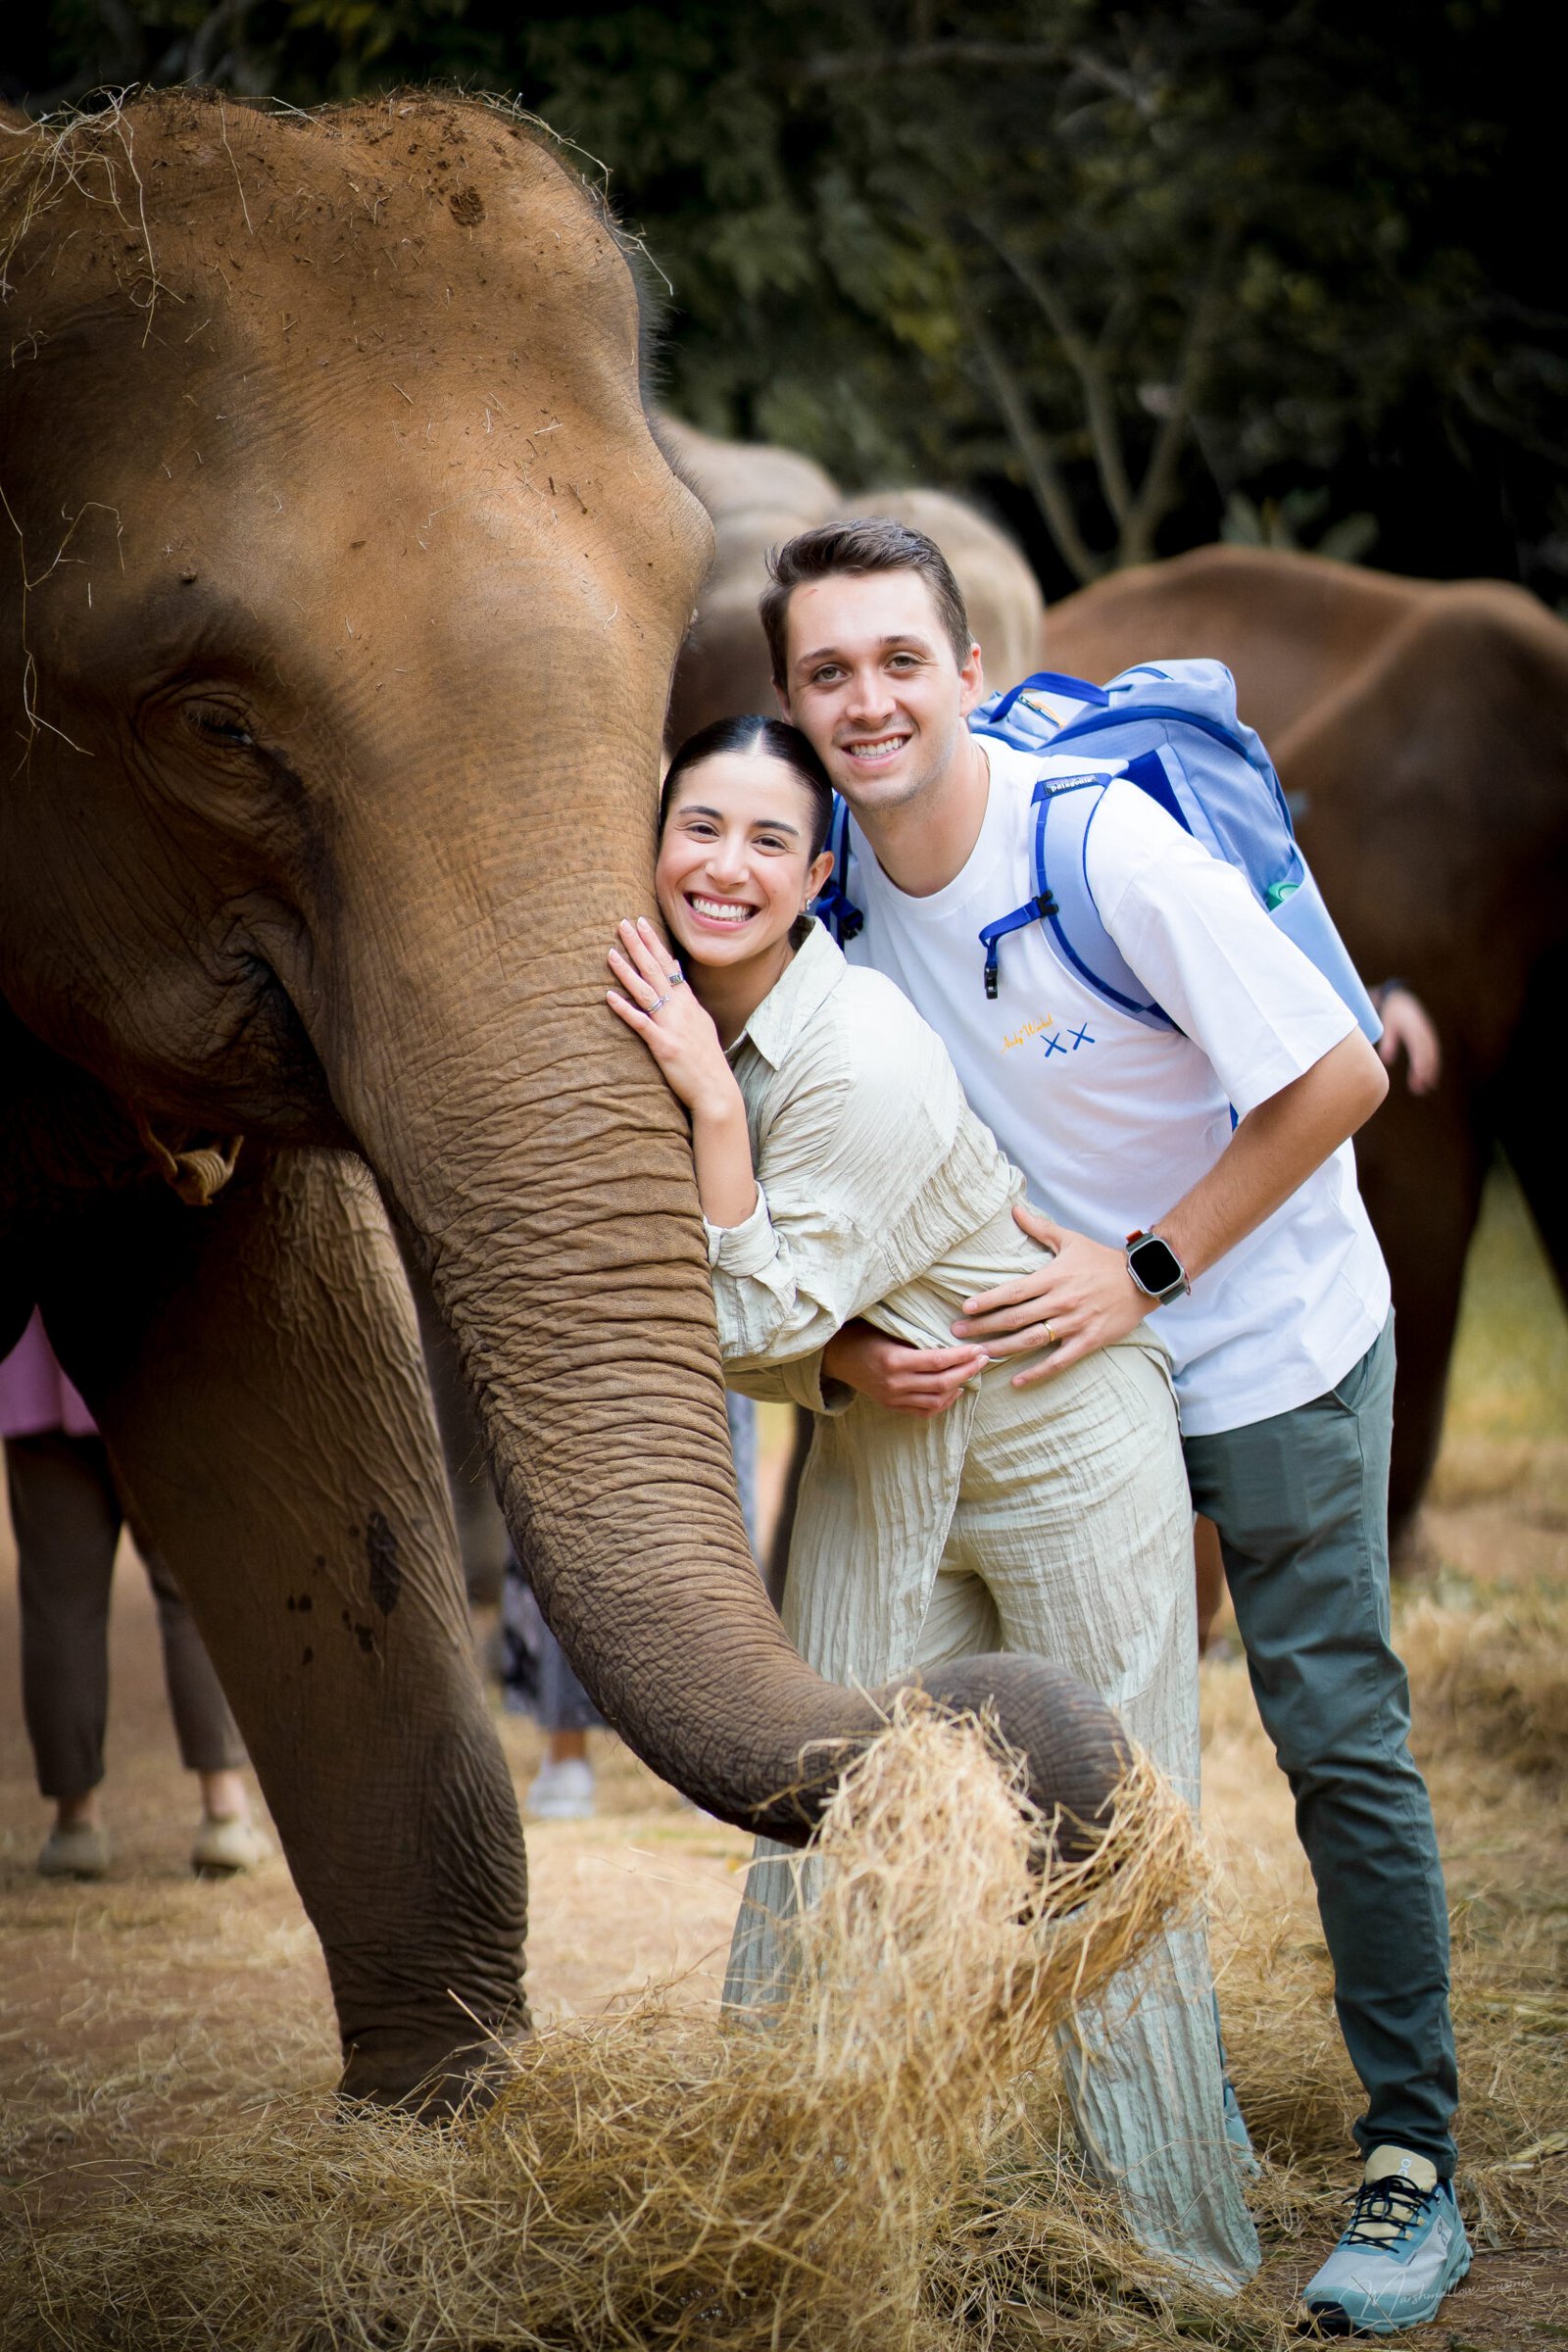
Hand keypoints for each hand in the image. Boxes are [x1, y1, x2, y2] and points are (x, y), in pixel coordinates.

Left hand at [607, 917, 733, 1113]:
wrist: (716, 1090)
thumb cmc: (707, 1061)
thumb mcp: (702, 1024)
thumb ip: (688, 1003)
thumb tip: (679, 981)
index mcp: (689, 1003)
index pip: (669, 965)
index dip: (654, 943)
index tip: (641, 922)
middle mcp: (681, 1009)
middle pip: (656, 970)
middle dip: (638, 945)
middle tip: (623, 923)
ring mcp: (672, 1026)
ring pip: (646, 991)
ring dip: (627, 970)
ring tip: (610, 951)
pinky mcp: (664, 1045)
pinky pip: (641, 1023)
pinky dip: (625, 1009)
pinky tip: (609, 996)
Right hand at [823, 1318, 987, 1416]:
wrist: (837, 1356)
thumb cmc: (863, 1334)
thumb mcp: (888, 1329)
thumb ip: (916, 1336)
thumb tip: (953, 1336)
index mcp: (894, 1361)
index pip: (937, 1361)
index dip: (962, 1356)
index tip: (978, 1348)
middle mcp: (895, 1383)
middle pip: (942, 1382)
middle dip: (968, 1370)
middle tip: (983, 1358)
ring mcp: (893, 1398)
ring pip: (937, 1400)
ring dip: (959, 1386)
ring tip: (972, 1372)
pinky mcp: (892, 1406)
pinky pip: (925, 1411)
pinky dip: (944, 1403)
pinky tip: (955, 1390)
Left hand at [949, 1205, 1149, 1386]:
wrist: (1143, 1280)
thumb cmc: (1103, 1260)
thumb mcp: (1071, 1240)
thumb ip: (1040, 1228)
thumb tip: (1014, 1210)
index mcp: (1054, 1277)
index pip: (1013, 1291)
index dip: (988, 1300)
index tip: (966, 1308)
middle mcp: (1060, 1302)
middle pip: (1015, 1318)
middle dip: (983, 1327)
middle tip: (958, 1333)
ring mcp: (1074, 1324)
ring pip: (1030, 1341)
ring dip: (1002, 1349)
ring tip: (978, 1355)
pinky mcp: (1087, 1341)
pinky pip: (1058, 1361)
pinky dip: (1036, 1372)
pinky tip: (1016, 1381)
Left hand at [1376, 985, 1440, 1096]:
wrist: (1401, 998)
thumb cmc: (1392, 1013)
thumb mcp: (1388, 1025)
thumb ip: (1389, 1041)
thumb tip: (1386, 1060)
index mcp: (1415, 1028)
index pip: (1419, 1048)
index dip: (1420, 1062)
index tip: (1420, 1076)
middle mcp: (1424, 1032)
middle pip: (1427, 1054)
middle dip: (1425, 1072)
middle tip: (1419, 1089)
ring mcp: (1428, 1035)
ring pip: (1431, 1056)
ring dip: (1429, 1072)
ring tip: (1422, 1089)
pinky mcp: (1428, 1038)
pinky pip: (1431, 1054)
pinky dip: (1430, 1067)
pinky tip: (1427, 1080)